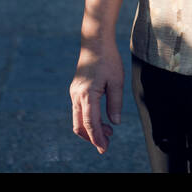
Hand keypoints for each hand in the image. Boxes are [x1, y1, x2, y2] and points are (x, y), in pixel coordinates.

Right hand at [70, 37, 122, 153]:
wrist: (95, 42)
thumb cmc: (108, 60)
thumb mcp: (117, 81)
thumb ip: (115, 103)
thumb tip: (115, 123)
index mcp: (87, 94)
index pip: (90, 123)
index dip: (97, 138)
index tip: (104, 149)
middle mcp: (77, 95)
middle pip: (80, 126)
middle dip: (92, 138)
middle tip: (106, 144)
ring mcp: (74, 93)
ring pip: (78, 119)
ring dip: (91, 129)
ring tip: (109, 131)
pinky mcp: (75, 90)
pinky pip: (79, 110)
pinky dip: (88, 119)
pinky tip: (102, 119)